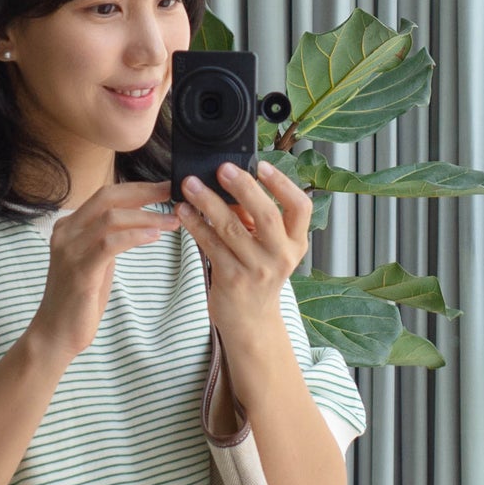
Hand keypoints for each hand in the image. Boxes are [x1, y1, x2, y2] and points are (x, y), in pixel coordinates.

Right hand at [29, 179, 180, 361]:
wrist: (55, 333)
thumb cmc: (79, 300)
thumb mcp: (95, 261)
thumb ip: (108, 240)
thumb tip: (137, 223)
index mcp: (69, 226)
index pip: (105, 195)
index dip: (137, 188)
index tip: (164, 187)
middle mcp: (65, 232)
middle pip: (107, 197)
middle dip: (143, 192)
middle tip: (171, 192)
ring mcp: (69, 250)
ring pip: (111, 218)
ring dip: (146, 217)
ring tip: (172, 222)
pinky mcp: (79, 270)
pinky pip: (110, 243)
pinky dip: (135, 236)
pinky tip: (154, 237)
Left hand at [175, 161, 311, 345]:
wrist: (251, 320)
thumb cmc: (258, 275)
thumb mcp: (269, 247)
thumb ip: (256, 217)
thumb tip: (230, 180)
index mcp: (296, 242)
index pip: (300, 207)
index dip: (282, 184)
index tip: (261, 165)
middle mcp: (281, 256)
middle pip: (266, 215)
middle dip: (243, 187)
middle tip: (222, 168)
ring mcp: (257, 269)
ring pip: (232, 228)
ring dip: (208, 202)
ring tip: (190, 185)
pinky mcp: (232, 279)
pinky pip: (211, 245)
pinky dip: (195, 225)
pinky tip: (183, 211)